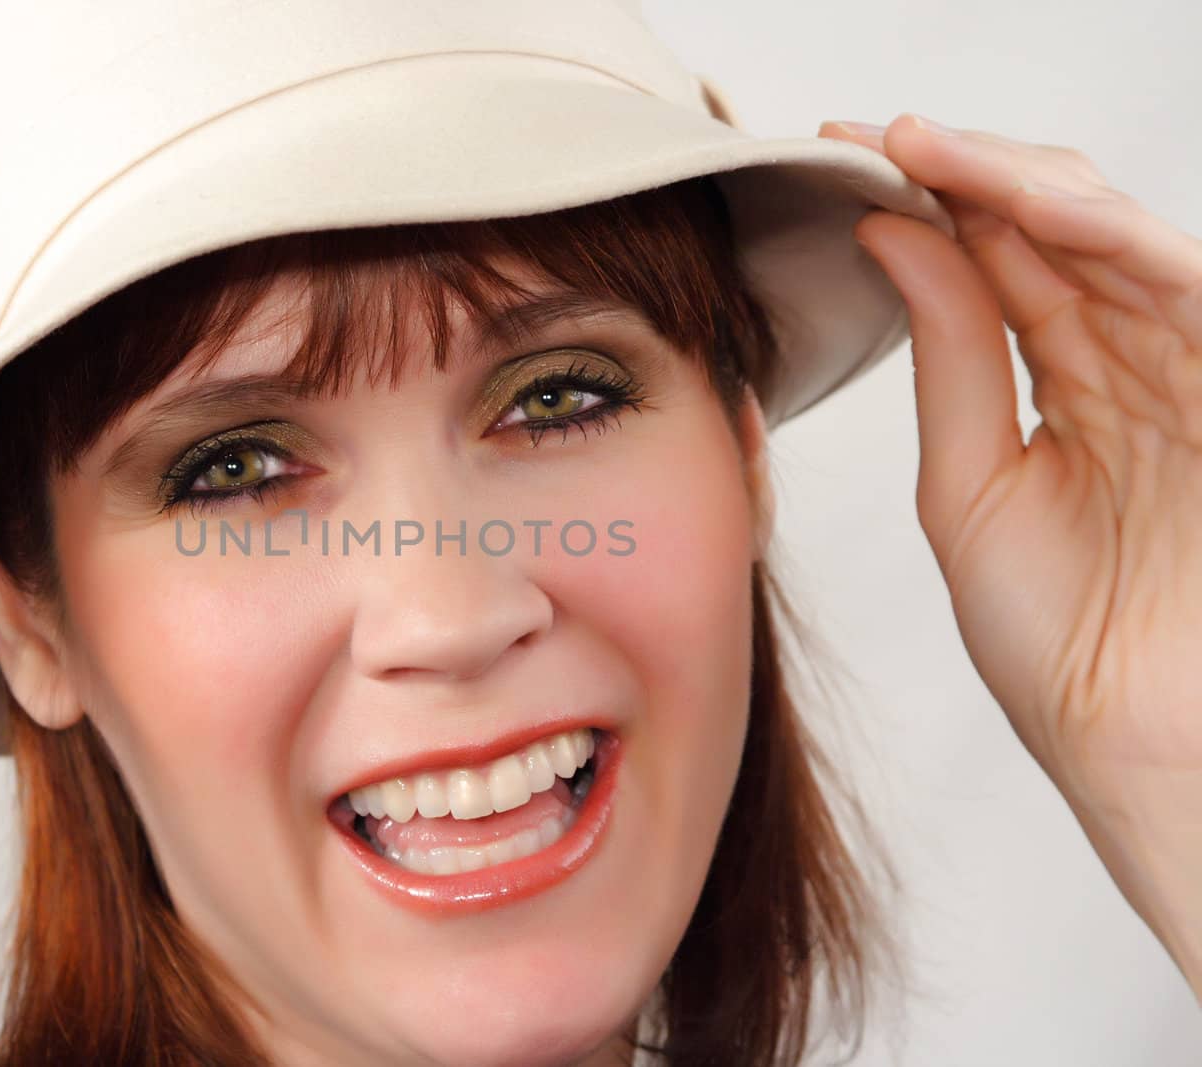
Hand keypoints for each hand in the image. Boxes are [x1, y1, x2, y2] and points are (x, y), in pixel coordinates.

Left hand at [819, 113, 1201, 989]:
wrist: (1131, 738)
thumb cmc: (1059, 635)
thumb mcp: (968, 482)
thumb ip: (949, 355)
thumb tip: (893, 234)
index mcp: (1068, 386)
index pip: (997, 264)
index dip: (925, 205)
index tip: (837, 162)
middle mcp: (1129, 361)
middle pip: (1051, 229)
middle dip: (961, 173)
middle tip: (870, 139)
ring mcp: (1184, 368)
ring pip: (1111, 236)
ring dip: (1015, 182)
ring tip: (923, 147)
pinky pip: (1179, 285)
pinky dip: (1104, 234)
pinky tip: (1020, 201)